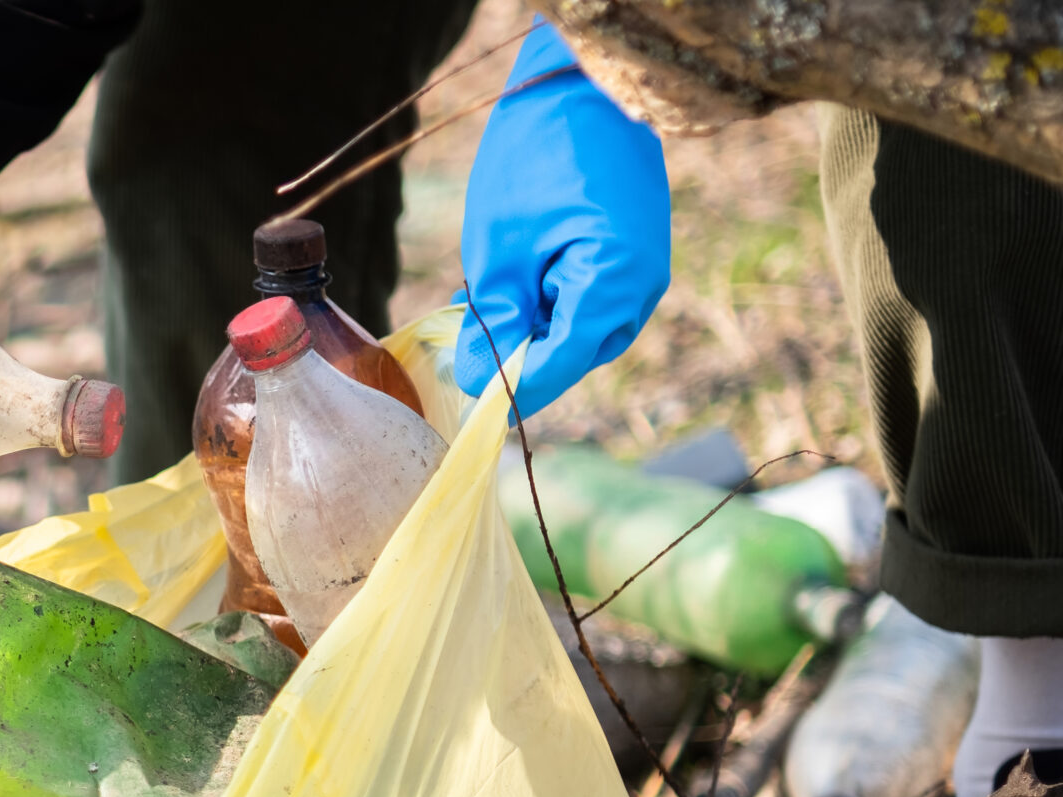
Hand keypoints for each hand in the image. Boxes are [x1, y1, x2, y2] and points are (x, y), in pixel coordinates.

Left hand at [452, 20, 670, 419]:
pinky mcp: (633, 253)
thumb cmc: (536, 158)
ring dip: (531, 326)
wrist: (577, 85)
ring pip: (579, 328)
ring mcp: (643, 270)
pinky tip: (506, 281)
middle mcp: (641, 287)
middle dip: (520, 354)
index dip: (512, 387)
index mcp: (614, 285)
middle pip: (573, 354)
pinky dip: (547, 299)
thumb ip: (495, 320)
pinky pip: (589, 297)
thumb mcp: (500, 249)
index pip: (560, 365)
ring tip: (479, 298)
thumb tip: (477, 379)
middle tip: (465, 337)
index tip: (466, 398)